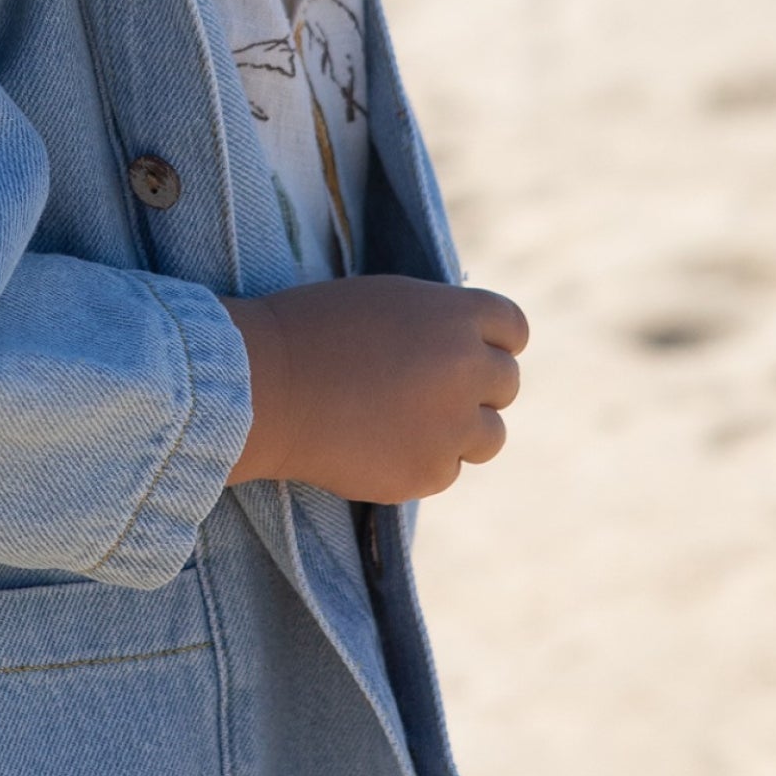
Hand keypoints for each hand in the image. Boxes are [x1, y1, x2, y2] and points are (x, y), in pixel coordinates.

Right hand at [223, 276, 527, 502]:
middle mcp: (466, 368)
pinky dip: (422, 460)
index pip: (513, 328)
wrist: (262, 387)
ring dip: (460, 430)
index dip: (490, 340)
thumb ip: (438, 322)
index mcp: (455, 315)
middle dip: (474, 386)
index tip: (466, 351)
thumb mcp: (385, 301)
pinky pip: (448, 469)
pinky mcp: (429, 473)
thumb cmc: (310, 331)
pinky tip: (377, 443)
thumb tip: (472, 347)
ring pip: (491, 435)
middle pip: (506, 383)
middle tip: (425, 389)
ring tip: (405, 420)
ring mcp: (451, 426)